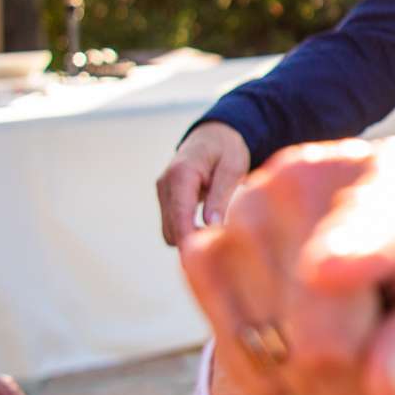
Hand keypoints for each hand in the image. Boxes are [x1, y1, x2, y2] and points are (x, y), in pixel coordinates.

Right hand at [157, 123, 251, 246]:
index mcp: (181, 174)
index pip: (179, 216)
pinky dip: (187, 232)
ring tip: (218, 242)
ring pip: (169, 230)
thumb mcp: (232, 168)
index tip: (203, 260)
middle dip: (191, 243)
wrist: (214, 134)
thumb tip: (210, 225)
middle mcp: (165, 184)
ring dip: (189, 239)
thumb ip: (220, 195)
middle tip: (221, 253)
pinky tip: (208, 233)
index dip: (189, 240)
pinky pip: (173, 224)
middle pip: (171, 229)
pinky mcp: (166, 199)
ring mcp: (163, 192)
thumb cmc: (227, 148)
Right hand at [184, 136, 394, 394]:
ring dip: (314, 373)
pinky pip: (241, 360)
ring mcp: (244, 210)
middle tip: (381, 343)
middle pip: (326, 342)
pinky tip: (294, 324)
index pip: (376, 226)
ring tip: (337, 318)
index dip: (356, 254)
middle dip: (357, 377)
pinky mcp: (200, 249)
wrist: (353, 243)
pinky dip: (272, 370)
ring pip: (280, 359)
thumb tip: (386, 391)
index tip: (330, 274)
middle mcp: (308, 177)